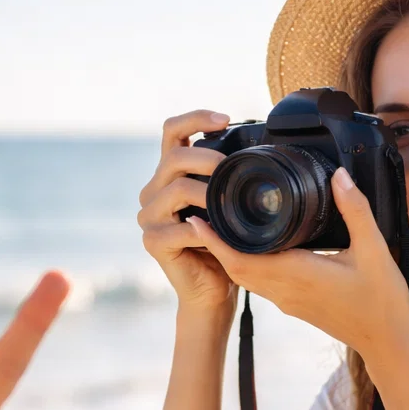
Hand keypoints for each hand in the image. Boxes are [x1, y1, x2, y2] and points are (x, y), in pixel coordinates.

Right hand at [138, 109, 238, 315]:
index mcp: (169, 176)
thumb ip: (228, 177)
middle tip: (232, 169)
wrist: (214, 291)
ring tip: (229, 206)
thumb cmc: (225, 246)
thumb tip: (259, 146)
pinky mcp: (153, 242)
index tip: (225, 119)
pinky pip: (180, 228)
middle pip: (173, 158)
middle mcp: (153, 192)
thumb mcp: (229, 203)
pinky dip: (205, 230)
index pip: (172, 132)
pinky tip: (219, 235)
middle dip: (207, 159)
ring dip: (208, 194)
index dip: (195, 118)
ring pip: (176, 190)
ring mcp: (149, 218)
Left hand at [185, 167, 408, 364]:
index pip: (242, 258)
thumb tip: (338, 176)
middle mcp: (284, 290)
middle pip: (234, 267)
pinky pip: (258, 283)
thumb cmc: (382, 299)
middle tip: (200, 213)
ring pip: (244, 276)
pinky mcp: (292, 304)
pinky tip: (249, 248)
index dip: (215, 240)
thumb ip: (355, 210)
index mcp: (297, 274)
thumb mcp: (374, 249)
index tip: (197, 219)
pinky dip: (245, 264)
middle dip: (214, 243)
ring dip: (227, 254)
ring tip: (216, 226)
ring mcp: (286, 300)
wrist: (386, 341)